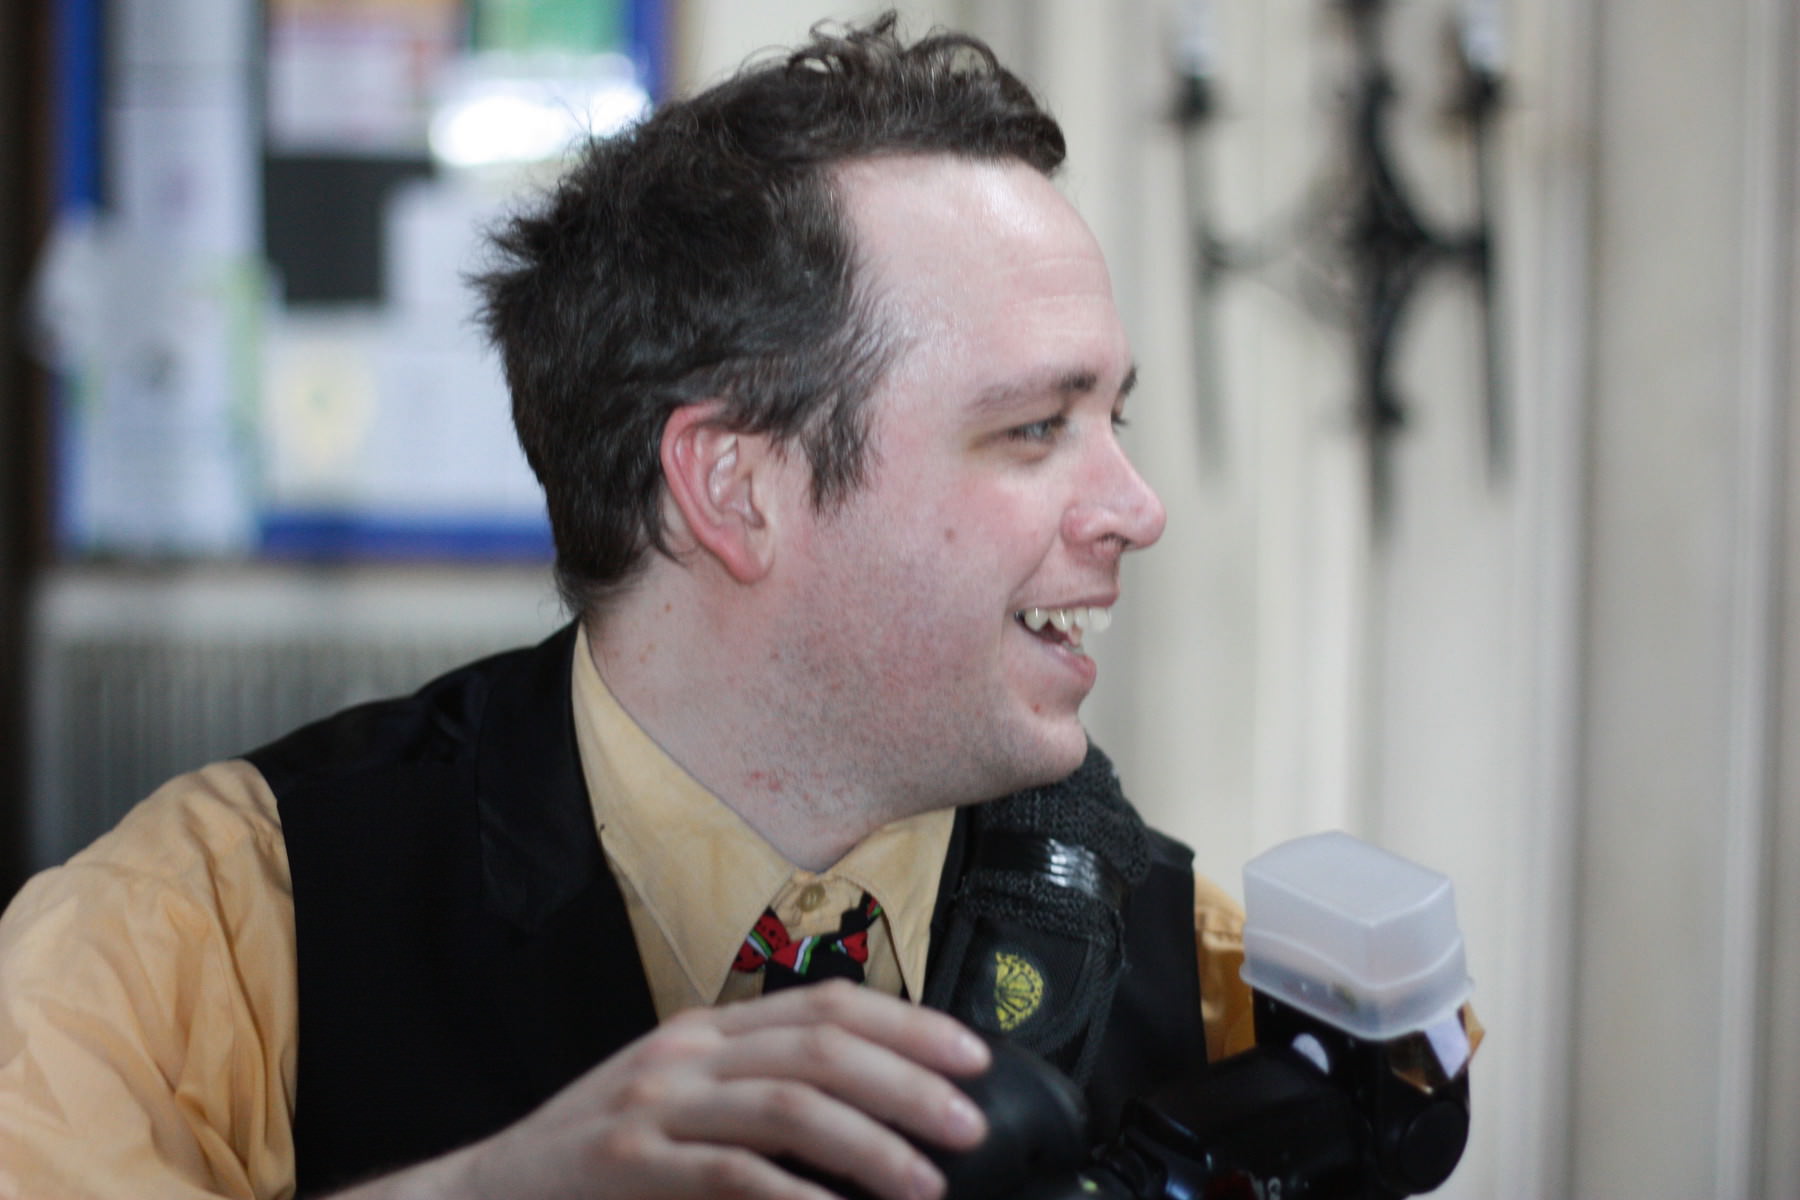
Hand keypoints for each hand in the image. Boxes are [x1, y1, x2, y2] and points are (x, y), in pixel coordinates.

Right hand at [336, 981, 990, 1199]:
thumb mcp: (679, 1108)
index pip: (828, 1004)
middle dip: (908, 1081)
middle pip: (821, 1046)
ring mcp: (654, 1106)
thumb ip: (756, 1099)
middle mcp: (687, 1054)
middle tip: (968, 1122)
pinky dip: (792, 1195)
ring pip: (787, 1102)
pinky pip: (729, 1172)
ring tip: (924, 1182)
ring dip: (870, 1142)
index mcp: (707, 1033)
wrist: (480, 1199)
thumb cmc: (593, 1164)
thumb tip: (868, 1113)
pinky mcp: (627, 1162)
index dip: (908, 1024)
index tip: (972, 1056)